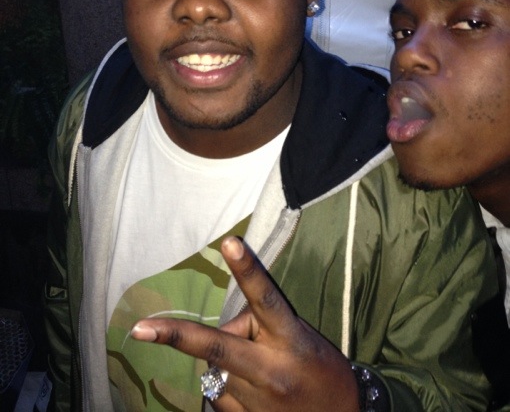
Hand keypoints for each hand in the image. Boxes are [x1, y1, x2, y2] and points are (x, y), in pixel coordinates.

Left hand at [131, 236, 358, 411]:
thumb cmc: (320, 369)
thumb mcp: (299, 337)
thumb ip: (261, 327)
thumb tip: (224, 330)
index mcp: (290, 339)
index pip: (265, 298)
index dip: (247, 269)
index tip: (229, 242)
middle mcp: (271, 371)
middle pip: (218, 347)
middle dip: (177, 336)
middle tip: (140, 328)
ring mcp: (257, 403)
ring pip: (214, 371)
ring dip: (223, 364)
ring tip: (258, 373)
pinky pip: (217, 396)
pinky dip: (224, 387)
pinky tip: (252, 393)